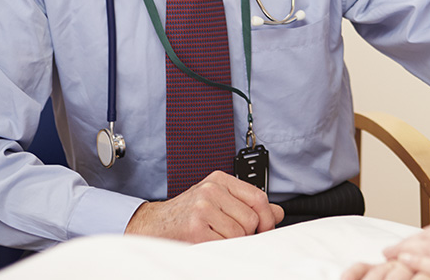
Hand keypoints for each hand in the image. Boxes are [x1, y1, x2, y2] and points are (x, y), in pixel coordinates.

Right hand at [124, 170, 283, 242]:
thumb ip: (247, 204)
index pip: (258, 197)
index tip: (266, 229)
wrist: (151, 225)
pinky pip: (224, 244)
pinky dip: (220, 249)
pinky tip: (208, 243)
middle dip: (248, 234)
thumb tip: (278, 212)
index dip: (267, 217)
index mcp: (219, 180)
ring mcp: (202, 209)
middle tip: (232, 237)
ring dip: (232, 243)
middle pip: (251, 219)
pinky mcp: (195, 229)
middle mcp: (211, 190)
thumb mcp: (218, 200)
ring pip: (239, 234)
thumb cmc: (186, 214)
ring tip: (216, 238)